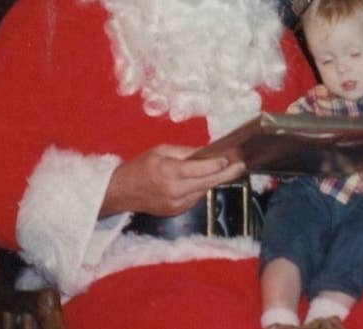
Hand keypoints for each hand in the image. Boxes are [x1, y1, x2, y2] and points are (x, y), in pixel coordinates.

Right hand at [100, 144, 245, 217]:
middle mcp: (175, 191)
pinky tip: (202, 180)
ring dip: (214, 180)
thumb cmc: (140, 166)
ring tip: (226, 169)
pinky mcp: (176, 212)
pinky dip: (201, 188)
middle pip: (207, 182)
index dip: (217, 164)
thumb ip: (185, 152)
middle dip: (226, 174)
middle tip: (241, 166)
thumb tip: (206, 151)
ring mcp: (176, 204)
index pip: (200, 170)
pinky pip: (195, 198)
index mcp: (170, 172)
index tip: (230, 158)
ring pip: (203, 191)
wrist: (120, 193)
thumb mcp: (161, 150)